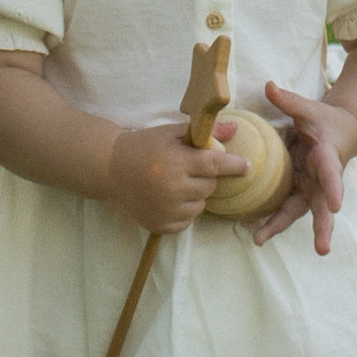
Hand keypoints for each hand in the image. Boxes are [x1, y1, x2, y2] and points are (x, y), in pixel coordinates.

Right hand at [104, 115, 245, 234]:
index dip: (233, 165)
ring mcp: (166, 210)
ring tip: (175, 183)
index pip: (215, 165)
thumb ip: (204, 134)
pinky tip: (168, 198)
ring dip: (196, 195)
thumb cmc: (143, 146)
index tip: (247, 167)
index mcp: (176, 162)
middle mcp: (172, 189)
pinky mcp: (161, 226)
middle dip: (206, 177)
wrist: (110, 169)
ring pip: (201, 205)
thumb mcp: (171, 133)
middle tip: (189, 168)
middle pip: (210, 186)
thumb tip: (235, 130)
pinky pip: (188, 220)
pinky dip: (184, 210)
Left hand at [253, 81, 356, 253]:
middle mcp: (322, 179)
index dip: (334, 189)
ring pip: (300, 213)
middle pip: (323, 206)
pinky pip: (286, 209)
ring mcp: (312, 188)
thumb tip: (268, 86)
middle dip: (323, 227)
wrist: (342, 133)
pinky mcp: (301, 192)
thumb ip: (289, 101)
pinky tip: (256, 233)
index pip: (333, 174)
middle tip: (322, 248)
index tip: (336, 205)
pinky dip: (273, 221)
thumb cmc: (326, 121)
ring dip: (281, 227)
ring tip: (261, 240)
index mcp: (329, 157)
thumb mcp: (310, 109)